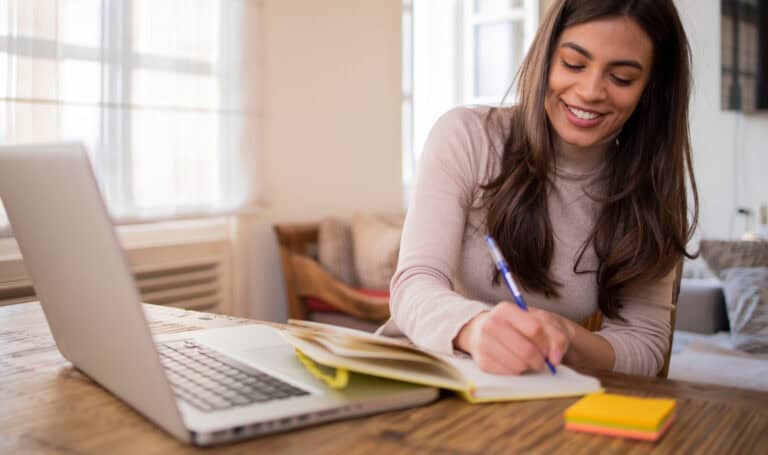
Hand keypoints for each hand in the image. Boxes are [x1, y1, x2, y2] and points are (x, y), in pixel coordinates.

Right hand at [454, 303, 574, 374]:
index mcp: (505, 309)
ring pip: (518, 365)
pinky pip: (510, 374)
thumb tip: (555, 358)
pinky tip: (516, 361)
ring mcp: (484, 344)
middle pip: (526, 350)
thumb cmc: (521, 325)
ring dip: (529, 365)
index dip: (547, 343)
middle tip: (542, 359)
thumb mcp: (543, 322)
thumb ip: (557, 337)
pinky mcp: (483, 362)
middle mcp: (490, 324)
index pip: (534, 329)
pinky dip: (518, 371)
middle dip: (540, 359)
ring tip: (527, 358)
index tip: (549, 348)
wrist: (494, 330)